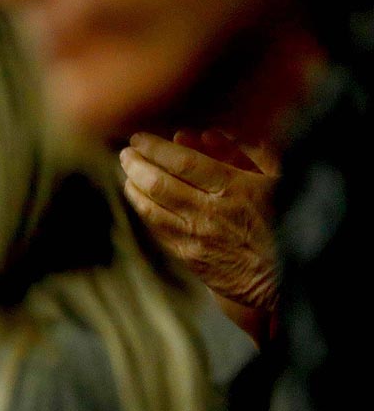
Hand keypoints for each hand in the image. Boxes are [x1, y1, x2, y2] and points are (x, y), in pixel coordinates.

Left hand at [120, 130, 279, 324]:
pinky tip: (136, 196)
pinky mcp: (188, 256)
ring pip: (151, 207)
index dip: (155, 148)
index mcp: (235, 188)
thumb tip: (205, 135)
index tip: (139, 138)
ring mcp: (196, 237)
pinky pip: (157, 228)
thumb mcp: (276, 178)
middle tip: (126, 152)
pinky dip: (142, 208)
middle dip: (137, 164)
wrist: (284, 275)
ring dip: (133, 186)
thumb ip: (241, 153)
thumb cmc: (284, 218)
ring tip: (126, 171)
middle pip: (159, 183)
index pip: (183, 162)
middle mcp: (211, 212)